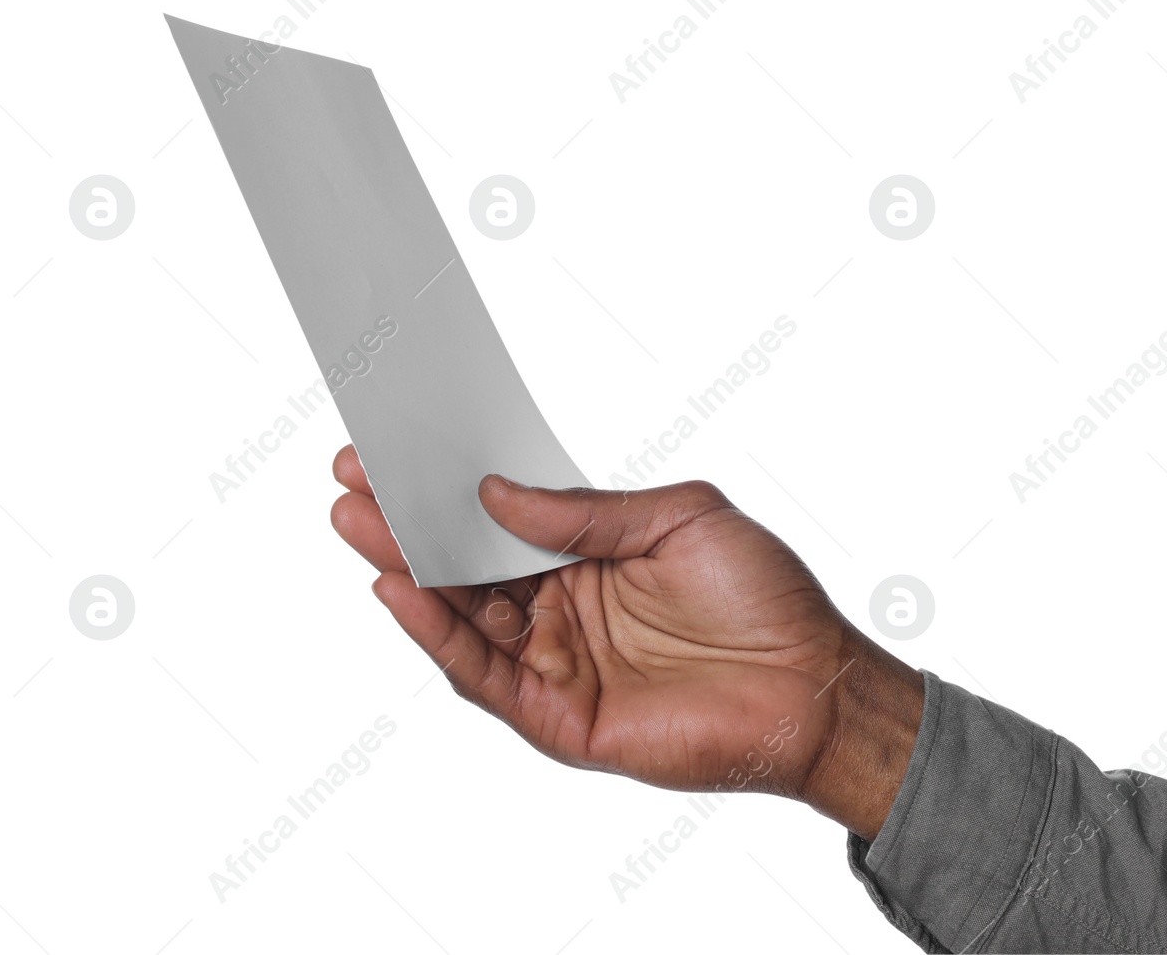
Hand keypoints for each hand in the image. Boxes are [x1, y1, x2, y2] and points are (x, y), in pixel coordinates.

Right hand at [329, 445, 923, 837]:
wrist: (814, 681)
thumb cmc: (764, 595)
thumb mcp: (677, 517)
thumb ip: (582, 512)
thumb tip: (496, 490)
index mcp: (588, 558)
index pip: (499, 521)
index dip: (448, 487)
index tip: (396, 448)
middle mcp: (563, 610)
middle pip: (467, 567)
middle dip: (406, 525)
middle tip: (352, 484)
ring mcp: (557, 664)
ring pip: (463, 618)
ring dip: (408, 573)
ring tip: (360, 527)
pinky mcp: (559, 718)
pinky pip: (485, 675)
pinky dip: (439, 638)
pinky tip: (404, 593)